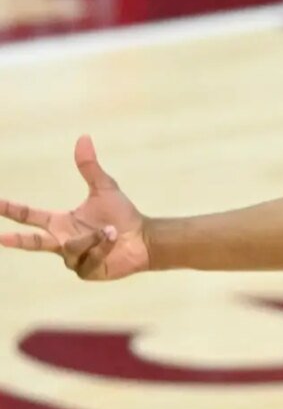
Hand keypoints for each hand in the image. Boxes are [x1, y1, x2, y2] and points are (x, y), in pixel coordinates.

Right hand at [0, 135, 149, 279]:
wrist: (143, 239)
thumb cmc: (122, 215)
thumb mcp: (104, 188)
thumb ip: (89, 167)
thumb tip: (83, 137)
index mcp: (60, 222)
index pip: (29, 216)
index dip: (10, 209)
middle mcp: (62, 241)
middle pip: (34, 242)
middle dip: (18, 241)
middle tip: (1, 238)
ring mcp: (72, 259)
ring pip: (72, 248)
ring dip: (94, 237)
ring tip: (111, 231)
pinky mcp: (85, 271)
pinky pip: (87, 259)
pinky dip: (102, 247)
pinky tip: (114, 243)